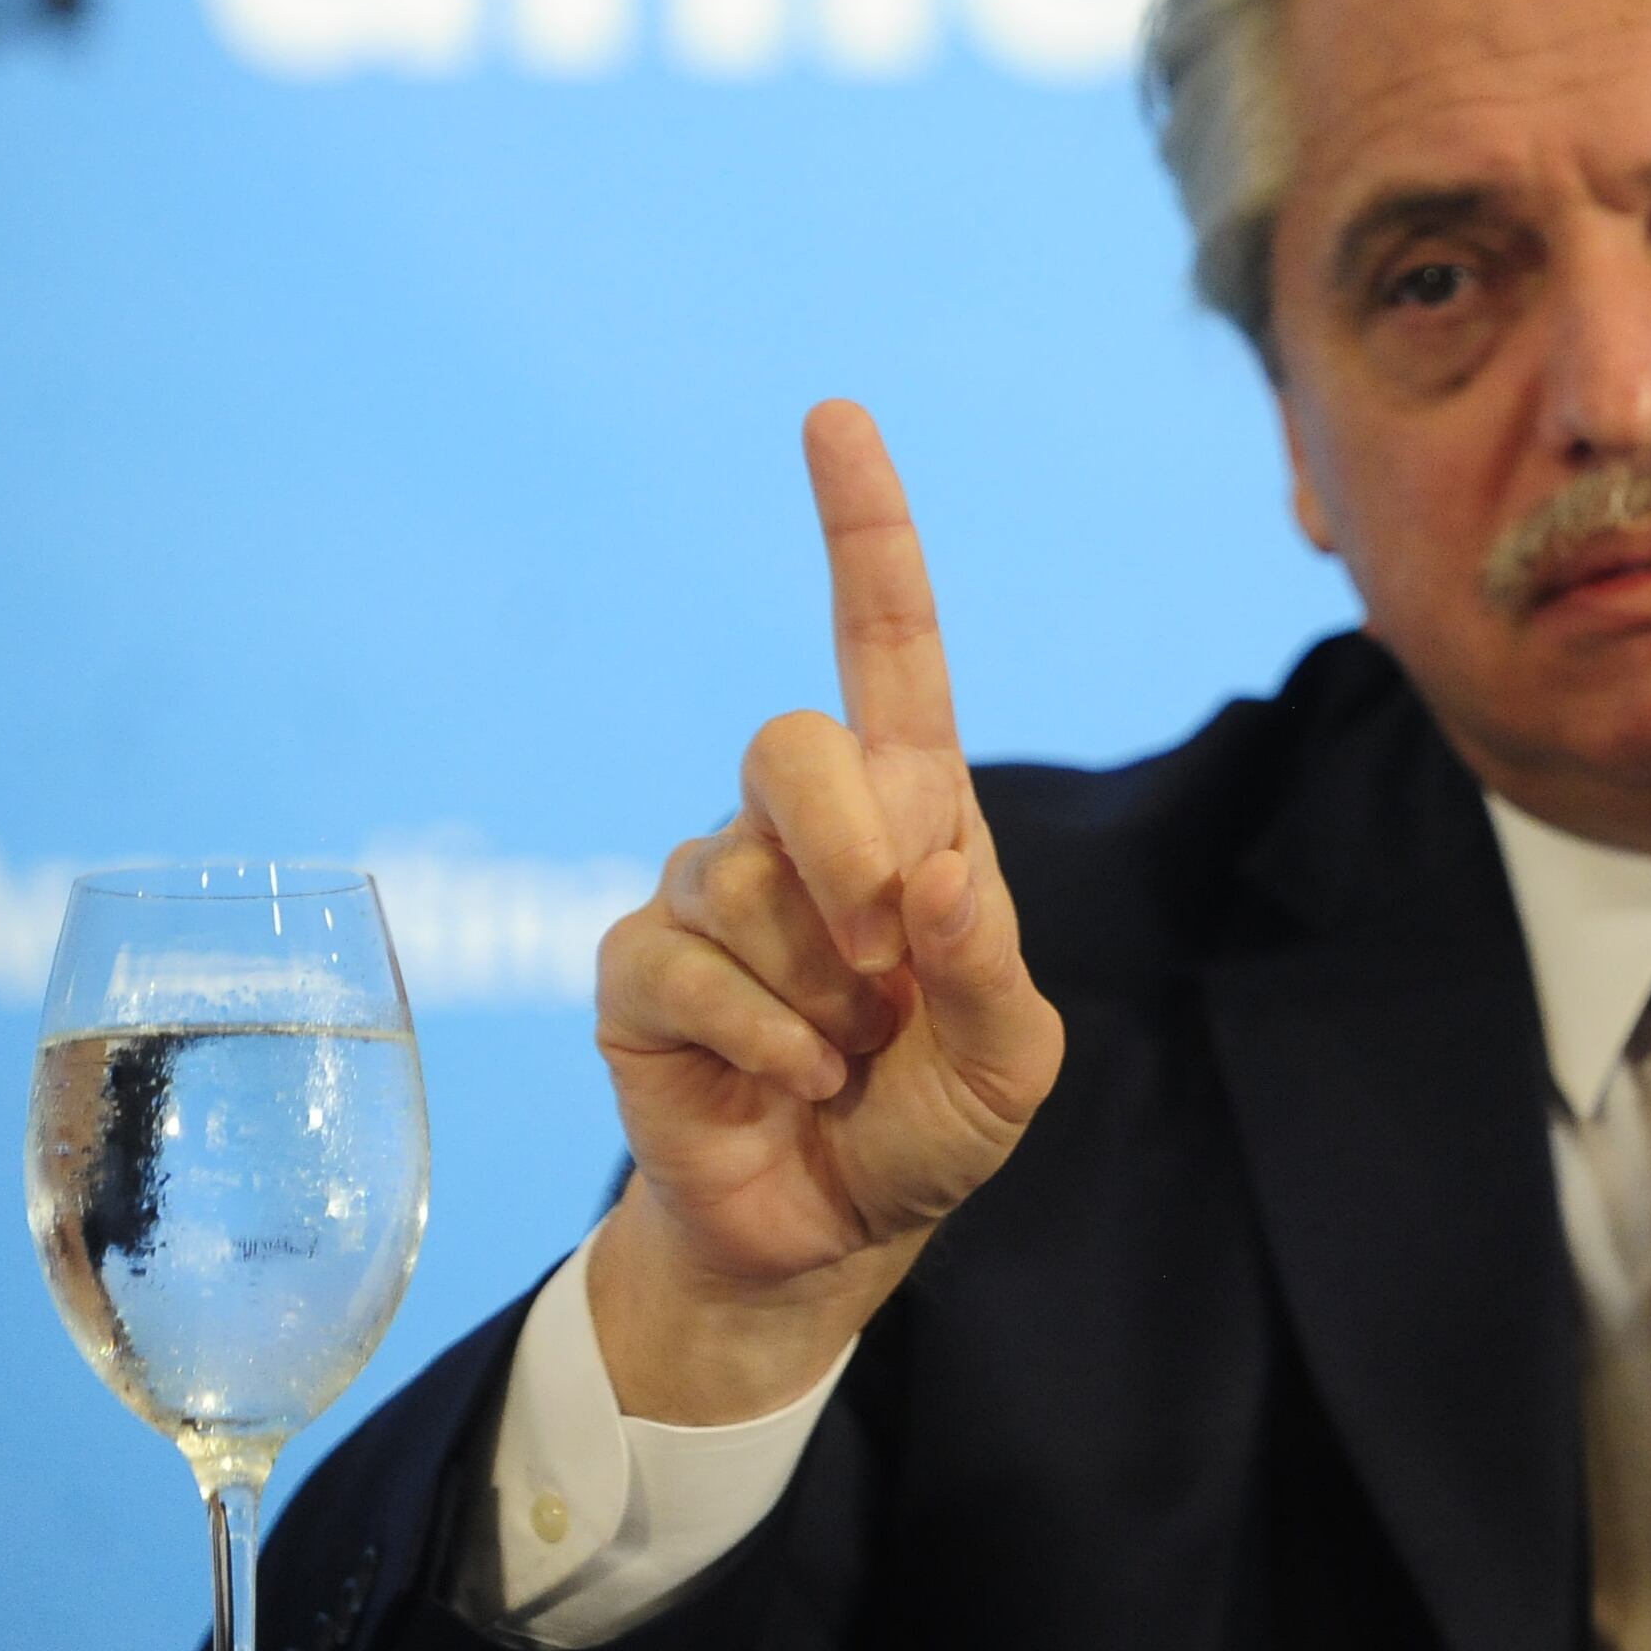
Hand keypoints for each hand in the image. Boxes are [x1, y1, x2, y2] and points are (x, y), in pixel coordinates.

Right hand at [585, 401, 1066, 1422]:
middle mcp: (798, 827)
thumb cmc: (930, 1122)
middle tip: (888, 966)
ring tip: (842, 1052)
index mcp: (910, 812)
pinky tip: (787, 1082)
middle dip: (849, 852)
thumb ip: (991, 965)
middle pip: (793, 743)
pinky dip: (762, 1040)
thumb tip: (935, 877)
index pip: (887, 646)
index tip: (834, 417)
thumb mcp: (1011, 1061)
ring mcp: (708, 888)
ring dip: (818, 993)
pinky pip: (686, 966)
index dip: (863, 532)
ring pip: (744, 880)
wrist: (831, 1233)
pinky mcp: (638, 968)